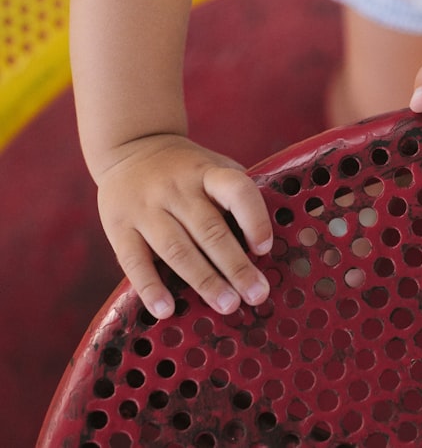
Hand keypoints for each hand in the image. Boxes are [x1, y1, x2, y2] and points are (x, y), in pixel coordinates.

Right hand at [94, 134, 272, 317]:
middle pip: (210, 230)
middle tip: (256, 295)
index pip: (236, 190)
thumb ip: (236, 197)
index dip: (254, 219)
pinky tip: (166, 310)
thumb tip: (266, 246)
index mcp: (207, 173)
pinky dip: (150, 287)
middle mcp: (177, 189)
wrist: (131, 147)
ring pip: (177, 249)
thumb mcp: (215, 168)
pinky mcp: (119, 227)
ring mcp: (146, 208)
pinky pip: (134, 261)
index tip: (265, 248)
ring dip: (204, 280)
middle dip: (236, 266)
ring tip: (227, 305)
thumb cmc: (188, 171)